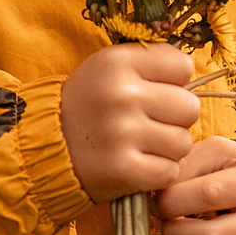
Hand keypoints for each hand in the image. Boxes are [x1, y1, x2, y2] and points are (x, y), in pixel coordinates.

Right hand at [60, 43, 198, 202]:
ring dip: (167, 149)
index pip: (182, 66)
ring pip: (183, 142)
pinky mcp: (125, 170)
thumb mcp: (108, 67)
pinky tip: (138, 165)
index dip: (172, 82)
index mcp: (118, 62)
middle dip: (174, 118)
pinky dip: (158, 173)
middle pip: (189, 107)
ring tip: (141, 145)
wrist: (44, 146)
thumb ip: (148, 61)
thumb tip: (191, 69)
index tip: (152, 92)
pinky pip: (170, 171)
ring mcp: (123, 133)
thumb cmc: (87, 105)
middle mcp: (121, 94)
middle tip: (148, 124)